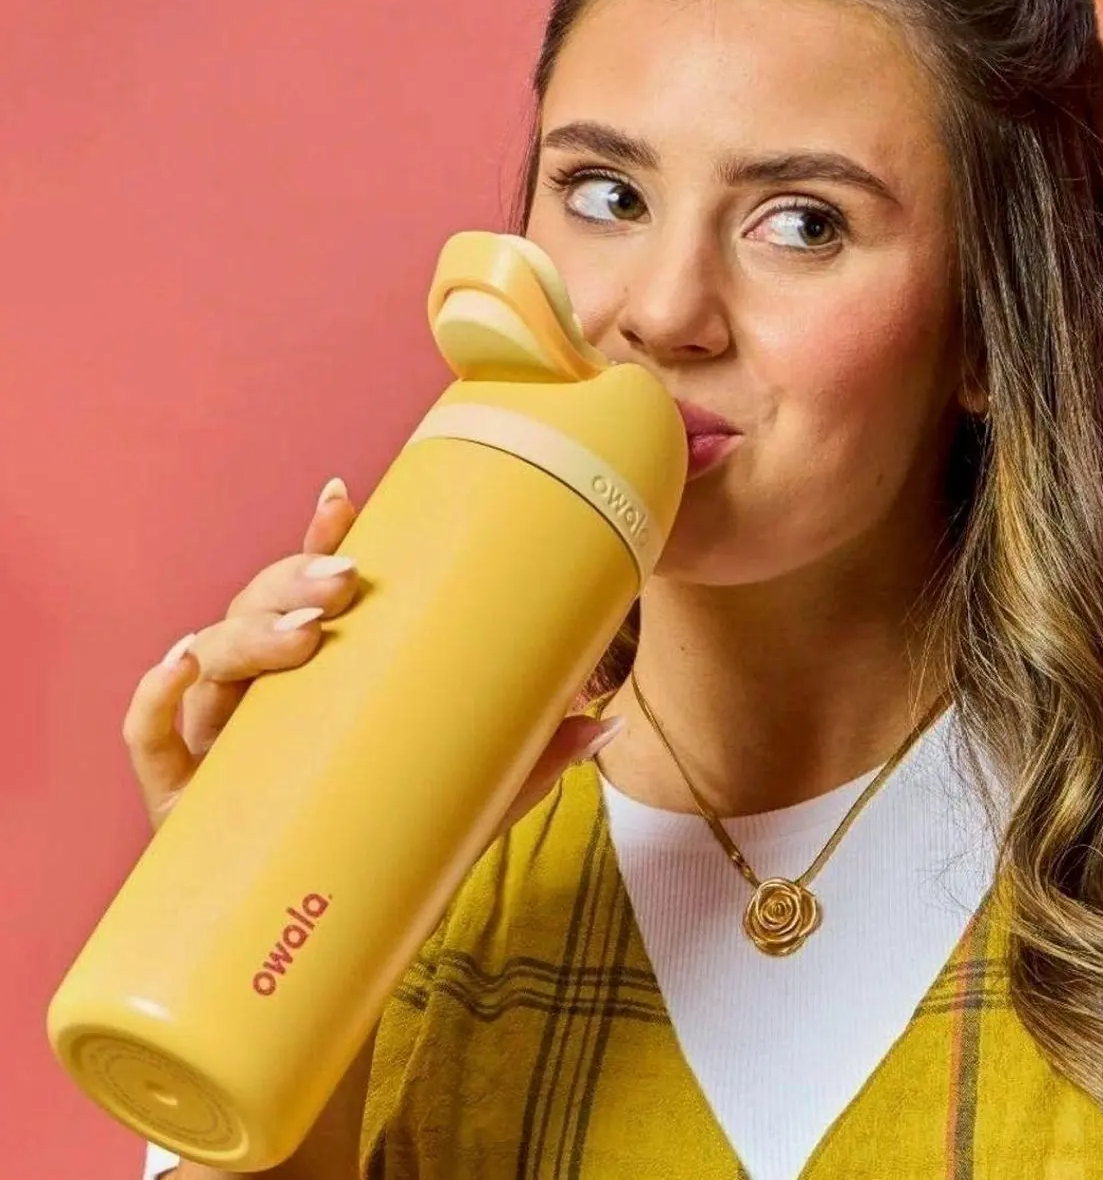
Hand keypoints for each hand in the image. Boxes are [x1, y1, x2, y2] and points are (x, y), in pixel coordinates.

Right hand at [122, 477, 622, 832]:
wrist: (329, 954)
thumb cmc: (385, 854)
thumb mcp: (462, 802)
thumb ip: (523, 763)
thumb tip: (604, 720)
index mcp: (316, 683)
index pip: (311, 593)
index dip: (319, 540)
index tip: (346, 498)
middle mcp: (260, 701)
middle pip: (255, 611)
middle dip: (291, 583)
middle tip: (345, 584)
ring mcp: (216, 746)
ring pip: (208, 662)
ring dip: (244, 631)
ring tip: (298, 634)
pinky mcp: (182, 806)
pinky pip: (149, 742)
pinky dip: (151, 699)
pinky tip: (179, 666)